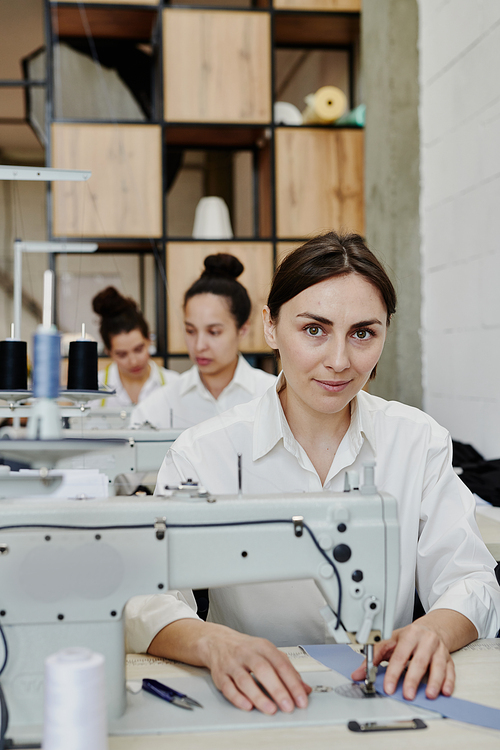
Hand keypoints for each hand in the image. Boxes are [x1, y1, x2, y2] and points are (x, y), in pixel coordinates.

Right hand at [196, 625, 311, 713]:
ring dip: (258, 696)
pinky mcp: (220, 675)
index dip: (292, 683)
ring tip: (271, 709)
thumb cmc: (247, 650)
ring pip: (245, 680)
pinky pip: (228, 688)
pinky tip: (248, 706)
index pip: (281, 664)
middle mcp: (247, 653)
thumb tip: (305, 689)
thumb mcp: (269, 653)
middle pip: (263, 670)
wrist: (218, 642)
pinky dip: (238, 698)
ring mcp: (232, 664)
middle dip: (277, 689)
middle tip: (288, 706)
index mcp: (263, 647)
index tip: (301, 699)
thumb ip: (288, 670)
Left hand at [351, 619, 455, 700]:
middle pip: (419, 661)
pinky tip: (445, 691)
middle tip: (407, 694)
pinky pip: (450, 670)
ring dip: (434, 681)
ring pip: (437, 665)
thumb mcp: (390, 642)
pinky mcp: (448, 658)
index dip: (393, 672)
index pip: (399, 655)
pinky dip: (448, 681)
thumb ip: (374, 658)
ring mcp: (438, 649)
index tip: (388, 687)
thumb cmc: (409, 637)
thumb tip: (358, 674)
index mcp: (408, 635)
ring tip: (428, 695)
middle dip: (412, 678)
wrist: (432, 627)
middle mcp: (425, 641)